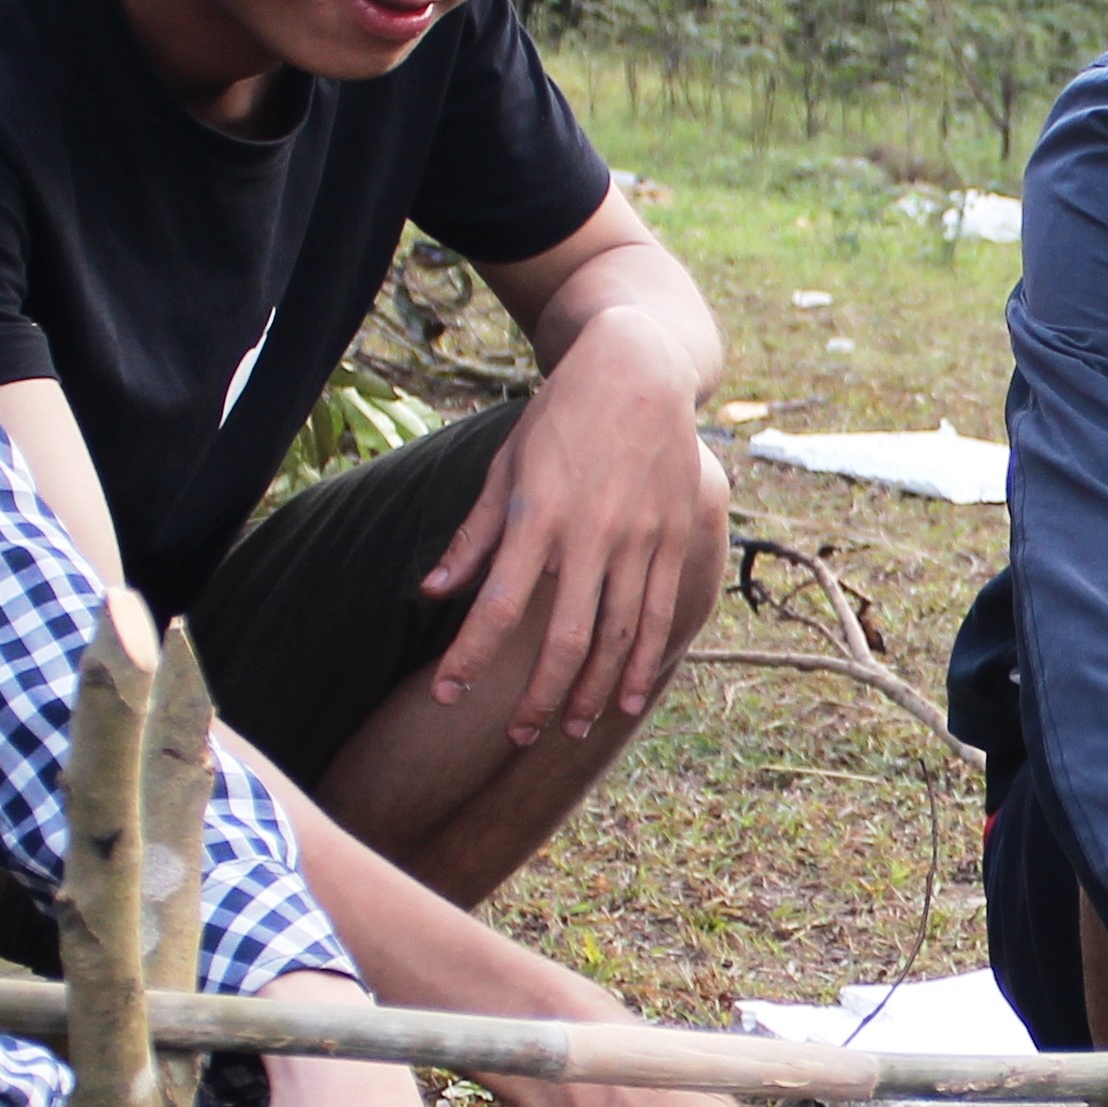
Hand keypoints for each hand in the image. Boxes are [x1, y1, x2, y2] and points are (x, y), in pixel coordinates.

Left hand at [421, 308, 712, 742]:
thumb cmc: (561, 416)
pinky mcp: (675, 539)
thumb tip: (432, 592)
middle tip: (515, 737)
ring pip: (618, 639)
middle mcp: (592, 535)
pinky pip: (661, 615)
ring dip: (591, 693)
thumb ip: (474, 535)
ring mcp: (641, 540)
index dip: (469, 658)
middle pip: (564, 641)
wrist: (638, 369)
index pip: (497, 607)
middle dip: (536, 697)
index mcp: (539, 516)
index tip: (446, 694)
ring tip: (568, 730)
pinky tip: (629, 701)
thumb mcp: (506, 465)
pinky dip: (645, 664)